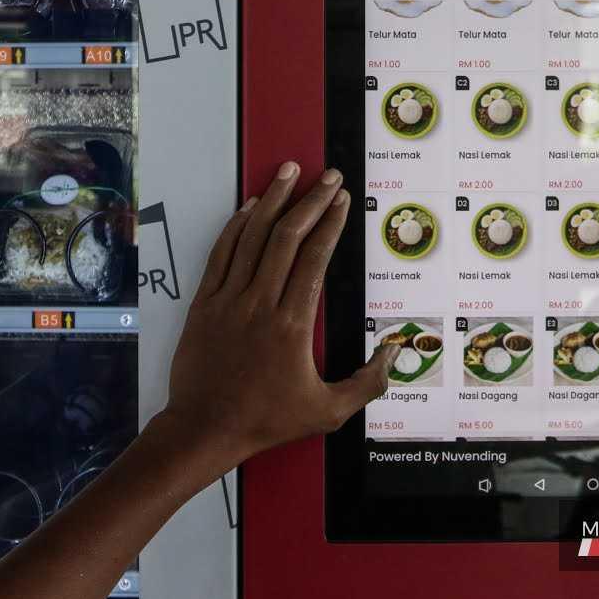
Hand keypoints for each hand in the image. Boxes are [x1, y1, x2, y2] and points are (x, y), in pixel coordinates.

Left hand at [159, 162, 398, 471]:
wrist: (205, 427)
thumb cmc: (266, 421)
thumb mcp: (328, 412)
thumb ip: (367, 383)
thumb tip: (394, 353)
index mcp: (293, 324)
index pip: (315, 258)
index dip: (331, 223)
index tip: (343, 200)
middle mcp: (260, 303)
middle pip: (287, 237)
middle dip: (311, 200)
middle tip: (328, 176)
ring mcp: (228, 299)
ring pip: (253, 236)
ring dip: (273, 199)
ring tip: (290, 171)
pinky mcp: (204, 302)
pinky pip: (222, 253)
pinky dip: (236, 225)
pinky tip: (250, 206)